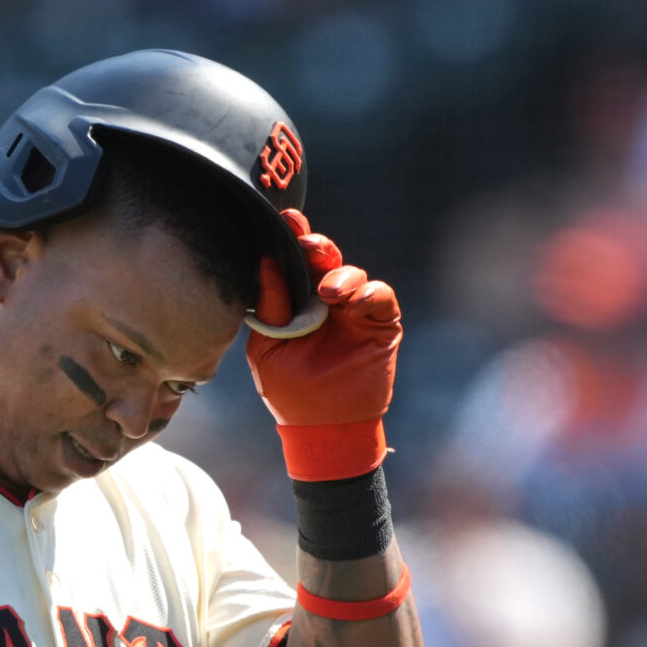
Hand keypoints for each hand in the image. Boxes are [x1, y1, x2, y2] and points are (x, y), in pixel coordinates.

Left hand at [248, 209, 401, 480]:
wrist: (323, 428)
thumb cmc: (290, 391)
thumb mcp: (269, 348)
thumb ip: (271, 307)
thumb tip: (265, 261)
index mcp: (296, 300)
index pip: (294, 261)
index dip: (292, 237)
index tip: (285, 218)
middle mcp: (326, 299)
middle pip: (325, 257)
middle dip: (317, 246)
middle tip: (308, 246)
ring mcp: (355, 311)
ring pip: (354, 273)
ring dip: (343, 276)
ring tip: (330, 294)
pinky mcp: (380, 325)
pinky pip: (381, 296)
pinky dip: (370, 294)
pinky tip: (353, 306)